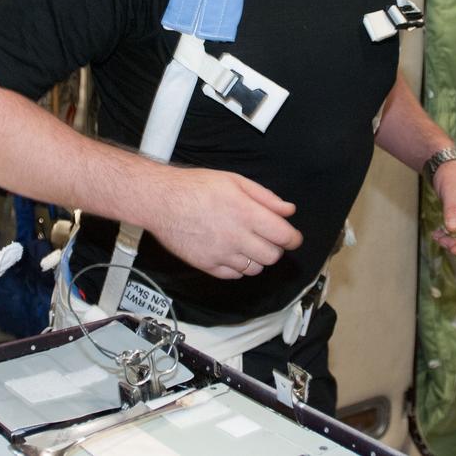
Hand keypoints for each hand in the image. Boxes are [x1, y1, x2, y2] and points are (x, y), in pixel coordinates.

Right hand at [148, 168, 302, 279]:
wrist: (161, 200)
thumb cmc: (195, 186)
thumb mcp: (234, 181)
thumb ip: (265, 197)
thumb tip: (288, 210)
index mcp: (247, 213)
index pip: (284, 236)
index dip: (293, 238)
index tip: (292, 238)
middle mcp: (236, 237)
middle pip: (272, 256)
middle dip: (275, 248)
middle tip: (268, 238)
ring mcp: (221, 254)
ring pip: (254, 269)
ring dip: (257, 259)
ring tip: (248, 244)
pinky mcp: (207, 265)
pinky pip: (234, 275)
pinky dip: (239, 268)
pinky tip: (232, 253)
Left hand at [430, 160, 455, 255]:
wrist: (445, 169)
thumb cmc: (453, 175)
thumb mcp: (452, 191)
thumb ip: (453, 210)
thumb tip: (453, 229)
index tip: (455, 249)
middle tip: (442, 241)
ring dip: (452, 242)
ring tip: (438, 236)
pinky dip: (449, 238)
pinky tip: (439, 234)